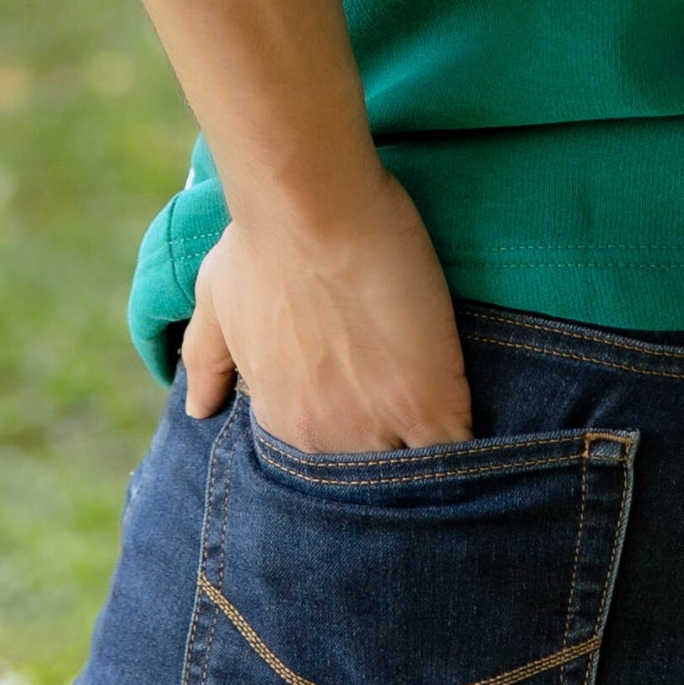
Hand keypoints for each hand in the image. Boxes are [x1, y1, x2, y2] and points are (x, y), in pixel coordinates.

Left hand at [182, 168, 471, 452]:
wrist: (312, 208)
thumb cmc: (262, 243)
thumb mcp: (217, 301)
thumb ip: (206, 360)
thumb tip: (199, 409)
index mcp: (281, 418)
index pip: (319, 466)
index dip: (347, 443)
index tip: (365, 422)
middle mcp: (324, 437)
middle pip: (366, 477)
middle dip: (387, 463)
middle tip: (411, 434)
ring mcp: (377, 425)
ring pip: (410, 475)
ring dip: (430, 464)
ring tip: (454, 449)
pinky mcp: (429, 402)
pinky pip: (456, 452)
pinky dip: (469, 451)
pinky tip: (484, 443)